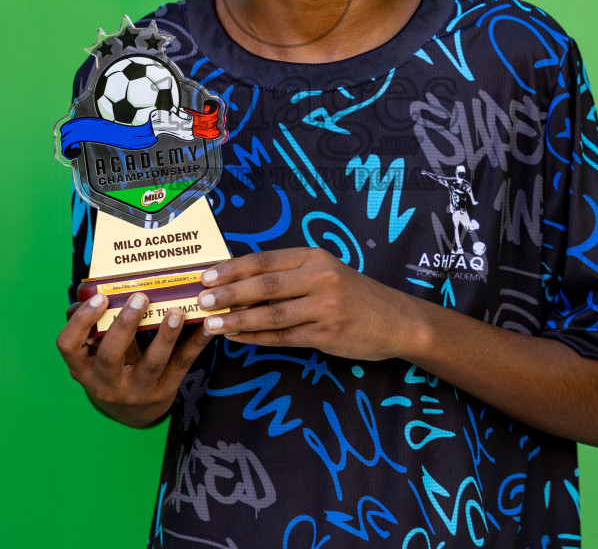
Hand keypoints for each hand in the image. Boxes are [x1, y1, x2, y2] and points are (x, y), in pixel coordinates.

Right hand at [55, 292, 214, 427]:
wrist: (132, 411)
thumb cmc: (109, 368)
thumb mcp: (94, 352)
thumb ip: (91, 323)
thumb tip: (93, 289)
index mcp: (82, 368)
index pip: (68, 346)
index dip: (82, 321)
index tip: (101, 297)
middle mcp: (105, 383)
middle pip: (111, 355)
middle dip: (125, 324)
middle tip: (140, 297)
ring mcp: (136, 390)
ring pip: (151, 363)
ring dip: (165, 335)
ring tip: (177, 311)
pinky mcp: (164, 391)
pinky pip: (181, 365)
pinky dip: (196, 343)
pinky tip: (207, 326)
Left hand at [195, 248, 424, 360]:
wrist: (395, 320)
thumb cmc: (353, 294)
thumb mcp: (325, 271)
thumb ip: (289, 274)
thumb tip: (239, 282)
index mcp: (314, 257)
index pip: (265, 260)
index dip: (232, 268)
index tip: (206, 276)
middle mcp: (319, 278)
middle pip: (264, 287)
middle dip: (228, 294)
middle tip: (201, 301)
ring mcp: (325, 308)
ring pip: (271, 315)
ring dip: (238, 321)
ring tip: (212, 325)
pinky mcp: (327, 334)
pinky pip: (284, 338)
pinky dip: (257, 339)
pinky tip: (238, 339)